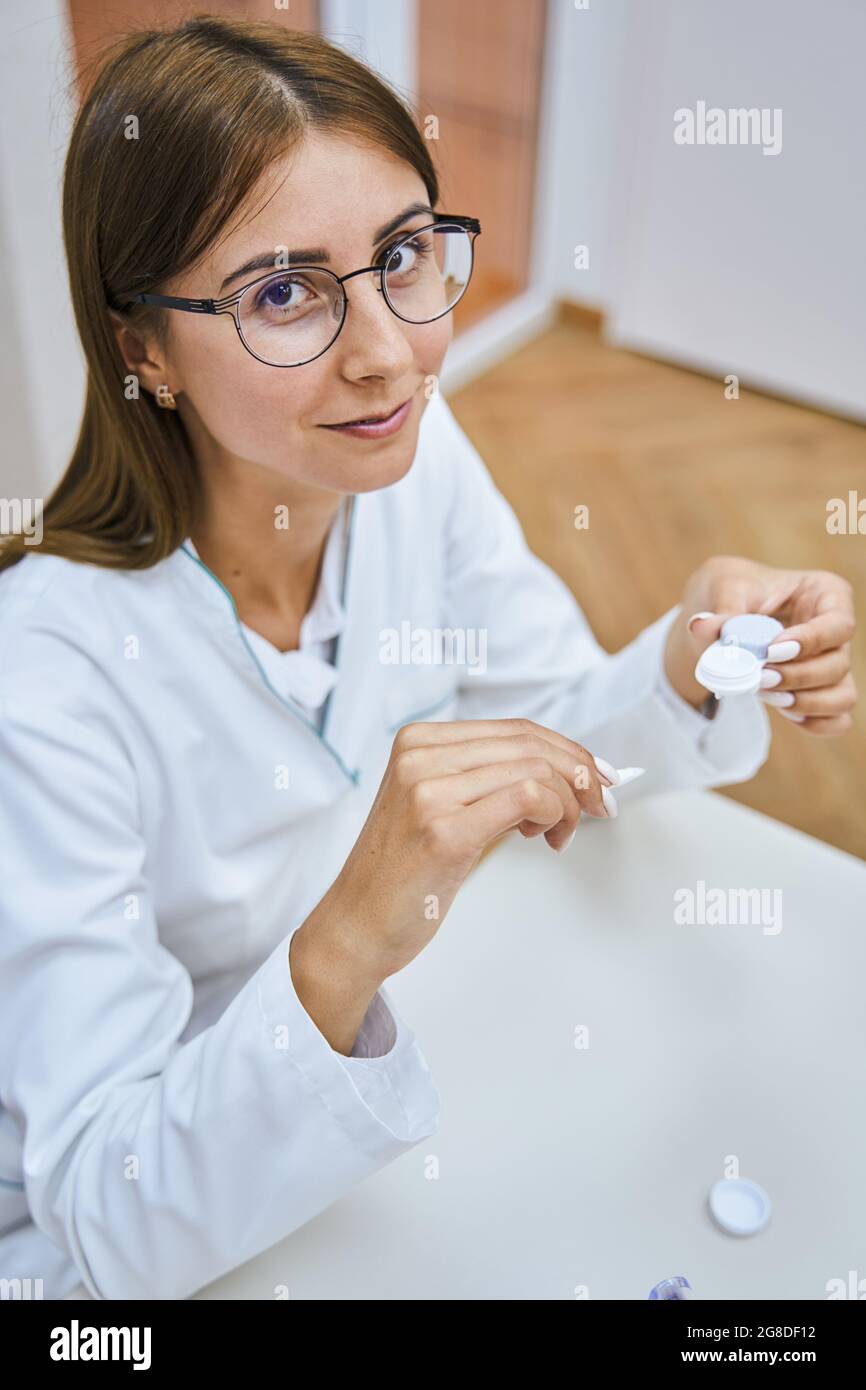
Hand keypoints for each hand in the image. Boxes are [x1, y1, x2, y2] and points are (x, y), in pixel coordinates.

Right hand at [297, 717, 614, 991]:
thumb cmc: (404, 875)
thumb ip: (487, 780)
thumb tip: (566, 771)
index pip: (516, 730)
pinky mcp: (443, 830)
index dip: (569, 751)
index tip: (599, 777)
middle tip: (600, 806)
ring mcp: (428, 790)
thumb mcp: (441, 808)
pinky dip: (553, 815)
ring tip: (560, 834)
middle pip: (530, 746)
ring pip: (534, 770)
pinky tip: (546, 839)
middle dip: (581, 774)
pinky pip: (526, 798)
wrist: (357, 926)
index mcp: (417, 741)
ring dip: (568, 803)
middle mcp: (419, 757)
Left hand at [664, 556, 856, 735]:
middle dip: (797, 677)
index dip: (809, 643)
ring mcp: (833, 663)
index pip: (838, 625)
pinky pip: (837, 720)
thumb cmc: (736, 587)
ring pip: (842, 696)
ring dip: (805, 703)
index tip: (770, 652)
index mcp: (826, 594)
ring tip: (764, 694)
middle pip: (838, 664)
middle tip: (758, 677)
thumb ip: (722, 608)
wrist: (726, 608)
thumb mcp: (726, 586)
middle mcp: (835, 631)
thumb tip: (700, 626)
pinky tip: (783, 712)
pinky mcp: (822, 691)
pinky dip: (814, 724)